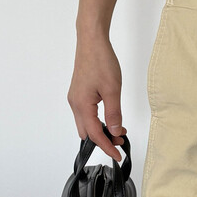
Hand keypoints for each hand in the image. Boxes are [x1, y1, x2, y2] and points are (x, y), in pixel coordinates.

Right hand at [67, 32, 125, 161]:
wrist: (91, 41)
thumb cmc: (101, 61)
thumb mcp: (113, 90)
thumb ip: (114, 113)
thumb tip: (115, 131)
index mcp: (82, 105)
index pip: (94, 134)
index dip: (106, 147)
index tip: (117, 155)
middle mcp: (75, 104)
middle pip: (87, 132)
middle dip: (103, 140)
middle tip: (121, 142)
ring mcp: (75, 98)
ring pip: (86, 124)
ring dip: (101, 130)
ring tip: (119, 129)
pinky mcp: (78, 93)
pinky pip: (86, 114)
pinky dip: (97, 121)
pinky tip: (109, 118)